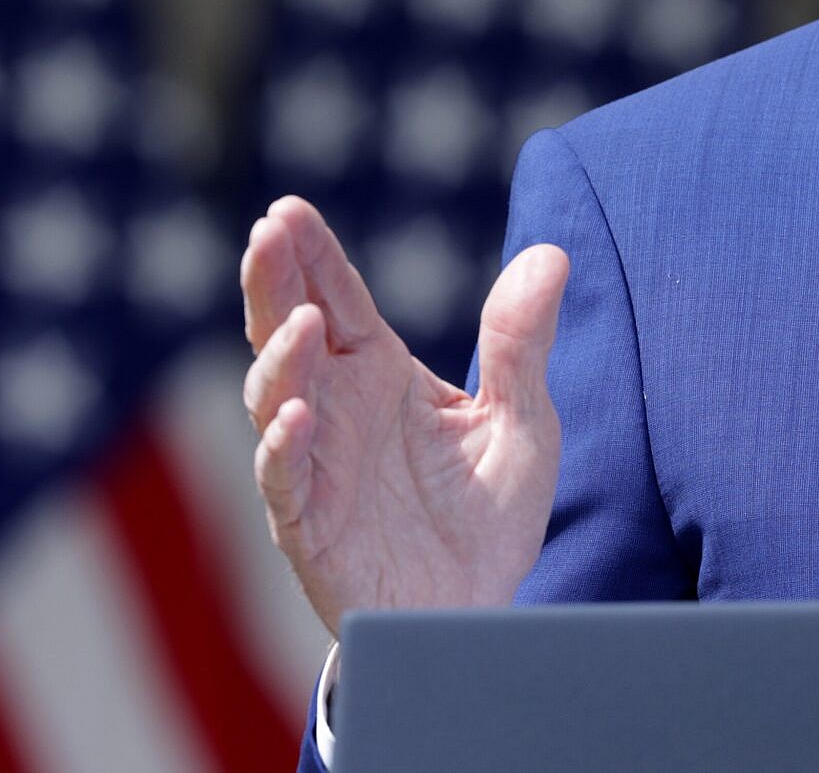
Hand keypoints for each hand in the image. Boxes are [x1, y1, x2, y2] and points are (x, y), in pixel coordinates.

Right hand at [241, 196, 567, 636]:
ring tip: (305, 321)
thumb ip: (524, 343)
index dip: (311, 255)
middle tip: (267, 233)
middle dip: (274, 284)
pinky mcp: (310, 526)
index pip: (338, 299)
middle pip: (290, 333)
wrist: (478, 609)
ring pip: (276, 400)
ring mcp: (318, 465)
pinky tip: (299, 417)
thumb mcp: (522, 421)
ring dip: (284, 359)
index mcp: (381, 374)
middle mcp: (338, 409)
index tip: (288, 208)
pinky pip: (286, 482)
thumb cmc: (488, 512)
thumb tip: (551, 254)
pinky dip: (285, 448)